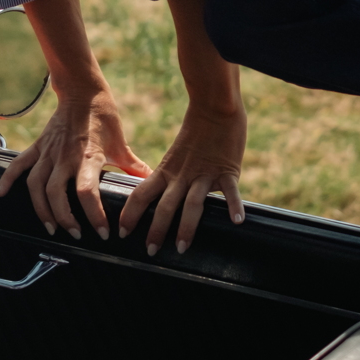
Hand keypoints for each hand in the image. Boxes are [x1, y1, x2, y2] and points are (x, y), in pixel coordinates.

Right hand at [0, 84, 147, 240]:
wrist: (82, 92)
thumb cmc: (103, 118)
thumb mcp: (120, 144)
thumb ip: (132, 166)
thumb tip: (149, 182)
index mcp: (88, 157)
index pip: (87, 192)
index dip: (94, 216)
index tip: (103, 232)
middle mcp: (65, 157)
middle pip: (57, 195)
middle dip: (65, 219)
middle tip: (76, 234)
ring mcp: (48, 153)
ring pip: (37, 186)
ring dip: (41, 210)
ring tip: (51, 227)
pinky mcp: (37, 147)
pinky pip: (18, 165)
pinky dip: (7, 180)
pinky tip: (0, 195)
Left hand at [117, 95, 248, 256]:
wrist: (214, 108)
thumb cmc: (195, 134)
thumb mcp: (174, 156)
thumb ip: (168, 177)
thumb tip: (157, 196)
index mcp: (166, 171)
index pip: (141, 194)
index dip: (130, 214)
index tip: (122, 232)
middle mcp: (182, 175)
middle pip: (165, 206)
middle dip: (156, 230)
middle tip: (151, 251)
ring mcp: (205, 174)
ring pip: (193, 204)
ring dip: (187, 227)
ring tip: (182, 247)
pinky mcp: (227, 171)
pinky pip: (231, 191)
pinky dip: (234, 205)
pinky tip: (237, 221)